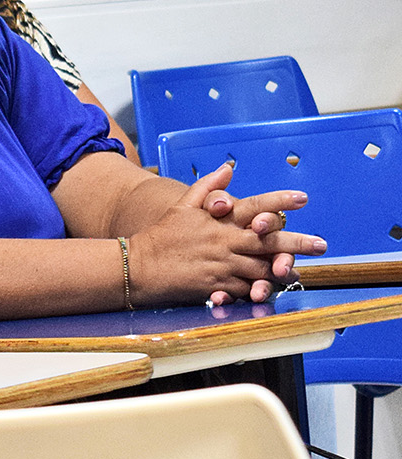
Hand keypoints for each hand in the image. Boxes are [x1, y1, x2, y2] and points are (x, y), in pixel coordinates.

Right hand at [129, 163, 325, 306]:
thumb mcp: (182, 205)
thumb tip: (228, 167)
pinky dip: (257, 291)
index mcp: (218, 223)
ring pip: (260, 271)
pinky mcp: (215, 288)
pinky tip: (267, 291)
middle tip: (321, 244)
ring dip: (280, 272)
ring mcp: (221, 267)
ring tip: (297, 272)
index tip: (302, 198)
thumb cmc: (161, 235)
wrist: (137, 266)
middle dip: (297, 244)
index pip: (254, 208)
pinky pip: (243, 291)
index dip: (279, 202)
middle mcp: (224, 244)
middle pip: (268, 244)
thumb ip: (208, 187)